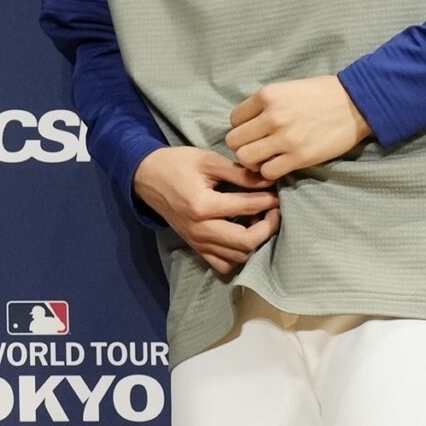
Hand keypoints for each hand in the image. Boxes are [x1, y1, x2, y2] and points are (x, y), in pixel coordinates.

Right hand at [133, 146, 279, 277]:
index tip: (278, 191)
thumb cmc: (177, 164)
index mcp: (202, 205)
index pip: (247, 207)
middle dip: (269, 226)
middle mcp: (200, 229)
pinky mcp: (195, 247)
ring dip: (256, 241)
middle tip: (275, 211)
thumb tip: (268, 181)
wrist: (147, 177)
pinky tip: (242, 237)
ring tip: (259, 221)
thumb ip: (239, 173)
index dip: (269, 199)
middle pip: (247, 241)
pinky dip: (238, 255)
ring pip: (239, 256)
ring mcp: (197, 241)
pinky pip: (223, 264)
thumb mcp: (207, 160)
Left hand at [226, 76, 371, 180]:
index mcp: (267, 96)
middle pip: (235, 140)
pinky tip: (279, 166)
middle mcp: (272, 116)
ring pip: (246, 157)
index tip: (256, 131)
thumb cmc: (323, 94)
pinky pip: (268, 171)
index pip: (234, 119)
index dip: (243, 127)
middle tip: (257, 148)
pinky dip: (270, 172)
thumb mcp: (288, 89)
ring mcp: (285, 138)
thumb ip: (266, 105)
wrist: (357, 103)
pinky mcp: (300, 156)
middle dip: (243, 146)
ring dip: (253, 161)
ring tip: (266, 159)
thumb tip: (248, 123)